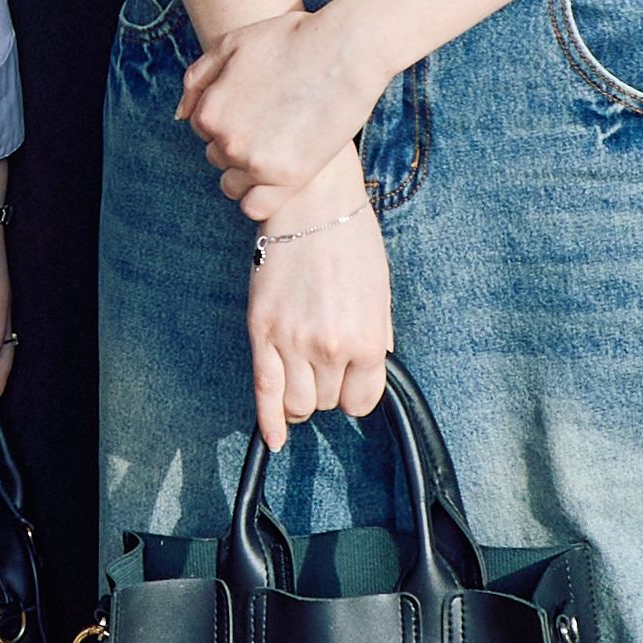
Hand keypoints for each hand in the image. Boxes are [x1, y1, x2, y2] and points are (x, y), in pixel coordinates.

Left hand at [175, 2, 383, 212]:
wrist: (347, 49)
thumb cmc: (292, 40)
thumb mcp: (232, 45)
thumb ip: (198, 80)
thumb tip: (180, 116)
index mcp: (209, 113)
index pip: (204, 130)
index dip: (231, 118)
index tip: (259, 106)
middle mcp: (227, 142)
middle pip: (218, 157)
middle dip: (239, 144)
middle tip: (275, 123)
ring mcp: (256, 163)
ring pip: (234, 184)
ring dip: (250, 171)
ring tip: (282, 145)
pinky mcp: (288, 179)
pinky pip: (254, 208)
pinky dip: (262, 197)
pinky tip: (282, 176)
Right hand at [243, 162, 389, 439]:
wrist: (310, 206)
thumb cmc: (351, 243)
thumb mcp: (380, 294)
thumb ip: (377, 339)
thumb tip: (369, 373)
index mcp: (369, 340)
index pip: (362, 402)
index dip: (356, 394)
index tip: (351, 382)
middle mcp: (331, 348)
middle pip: (328, 403)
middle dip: (329, 389)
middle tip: (326, 363)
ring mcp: (293, 343)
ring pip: (298, 404)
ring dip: (302, 400)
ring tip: (302, 379)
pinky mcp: (261, 332)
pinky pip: (264, 391)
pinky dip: (269, 421)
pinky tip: (274, 437)